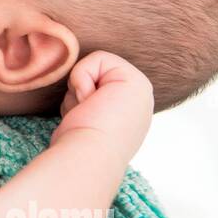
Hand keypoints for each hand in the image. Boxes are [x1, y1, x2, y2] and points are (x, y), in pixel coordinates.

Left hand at [49, 51, 153, 169]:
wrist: (86, 159)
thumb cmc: (77, 149)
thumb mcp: (84, 122)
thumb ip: (88, 105)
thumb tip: (79, 95)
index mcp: (127, 115)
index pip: (93, 87)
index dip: (79, 98)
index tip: (85, 121)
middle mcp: (138, 103)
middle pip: (94, 76)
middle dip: (80, 91)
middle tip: (86, 115)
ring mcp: (141, 92)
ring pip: (94, 68)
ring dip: (79, 90)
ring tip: (88, 114)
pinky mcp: (136, 80)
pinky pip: (98, 58)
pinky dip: (83, 78)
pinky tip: (89, 103)